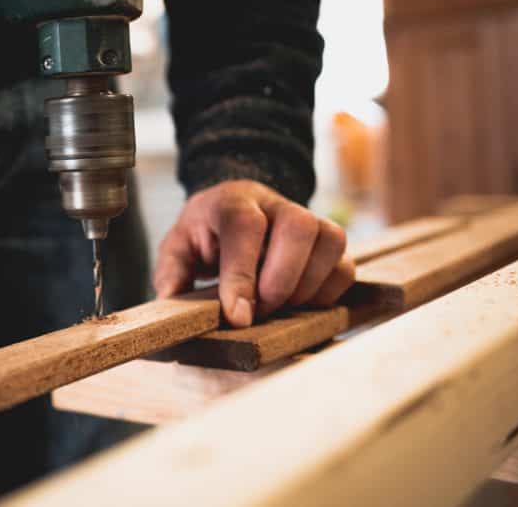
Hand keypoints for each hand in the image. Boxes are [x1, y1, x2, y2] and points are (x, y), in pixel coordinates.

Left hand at [153, 180, 354, 327]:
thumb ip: (172, 274)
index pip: (244, 226)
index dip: (242, 274)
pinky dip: (326, 293)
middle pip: (298, 226)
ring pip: (330, 241)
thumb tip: (174, 303)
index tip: (238, 317)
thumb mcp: (177, 248)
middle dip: (281, 281)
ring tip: (278, 306)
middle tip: (260, 311)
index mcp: (232, 201)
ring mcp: (308, 218)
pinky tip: (299, 302)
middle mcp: (275, 204)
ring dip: (306, 287)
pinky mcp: (328, 242)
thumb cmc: (205, 235)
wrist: (233, 210)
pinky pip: (345, 266)